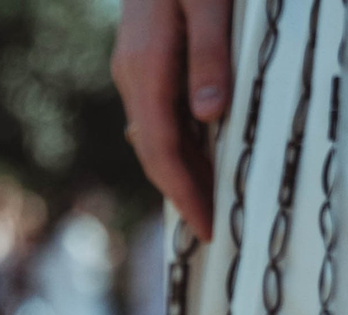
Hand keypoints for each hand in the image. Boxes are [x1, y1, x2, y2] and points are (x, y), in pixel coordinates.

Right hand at [112, 0, 230, 239]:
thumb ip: (211, 53)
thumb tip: (211, 118)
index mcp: (146, 66)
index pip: (163, 150)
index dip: (187, 194)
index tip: (213, 230)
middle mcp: (132, 73)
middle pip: (154, 150)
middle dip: (183, 192)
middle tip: (215, 229)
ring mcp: (134, 63)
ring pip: (155, 132)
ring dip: (181, 168)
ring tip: (212, 198)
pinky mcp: (145, 52)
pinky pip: (159, 110)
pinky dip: (180, 138)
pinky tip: (204, 147)